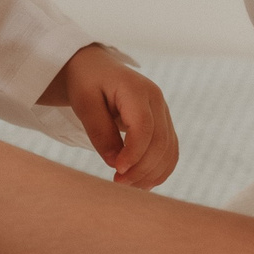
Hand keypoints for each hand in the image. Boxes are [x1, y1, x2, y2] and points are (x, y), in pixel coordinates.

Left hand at [40, 45, 178, 188]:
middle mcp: (156, 99)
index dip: (134, 152)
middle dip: (141, 168)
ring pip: (168, 149)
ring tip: (127, 185)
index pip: (144, 126)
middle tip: (118, 182)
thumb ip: (100, 131)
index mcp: (136, 89)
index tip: (116, 171)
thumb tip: (115, 163)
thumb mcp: (84, 103)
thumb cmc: (87, 82)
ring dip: (152, 173)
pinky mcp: (163, 123)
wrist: (96, 68)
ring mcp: (163, 111)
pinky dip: (159, 169)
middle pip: (160, 141)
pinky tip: (142, 182)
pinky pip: (169, 151)